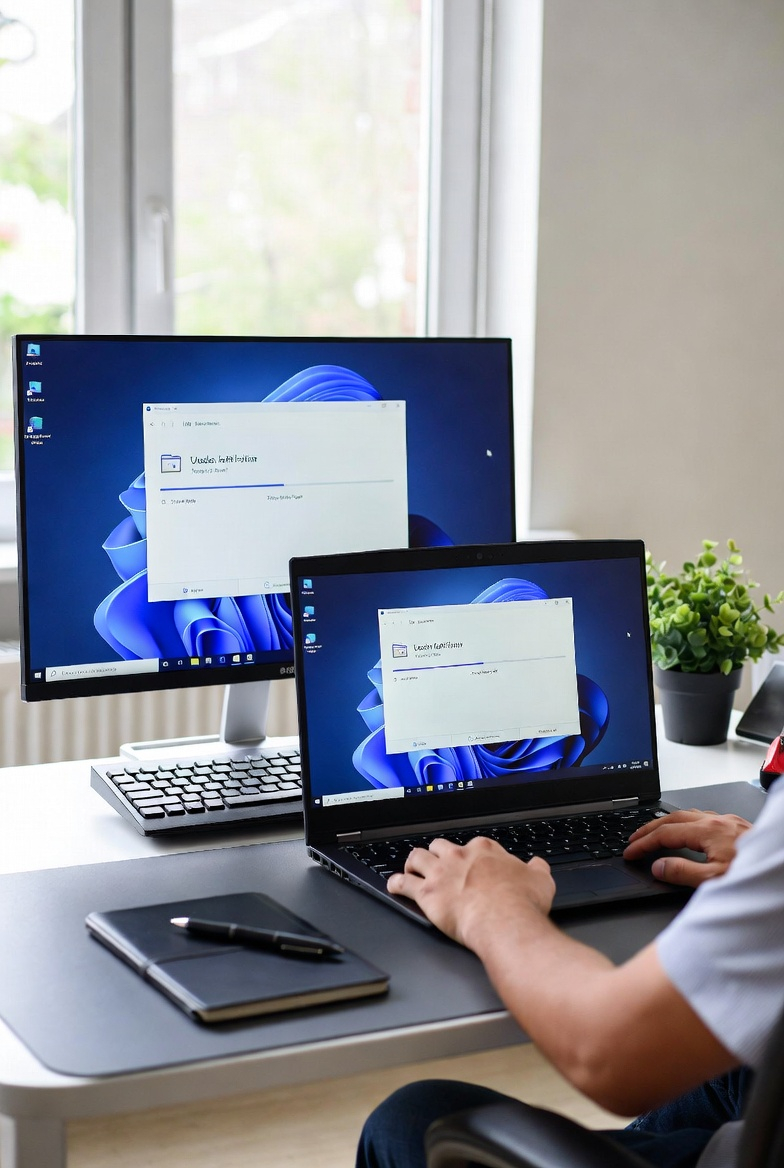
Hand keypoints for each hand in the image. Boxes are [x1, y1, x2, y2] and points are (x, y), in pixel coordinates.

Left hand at [387, 836, 555, 949]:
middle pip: (440, 846)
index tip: (472, 863)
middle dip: (438, 854)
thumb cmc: (522, 903)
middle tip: (438, 863)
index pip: (472, 844)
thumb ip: (537, 869)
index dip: (470, 855)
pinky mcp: (427, 894)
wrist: (504, 922)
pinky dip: (396, 883)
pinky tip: (394, 885)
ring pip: (417, 857)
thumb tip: (538, 865)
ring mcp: (441, 873)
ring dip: (414, 863)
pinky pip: (404, 884)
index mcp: (484, 850)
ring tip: (412, 868)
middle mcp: (459, 857)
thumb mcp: (541, 880)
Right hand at [623, 808, 752, 886]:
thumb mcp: (716, 881)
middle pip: (672, 818)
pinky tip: (686, 829)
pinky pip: (702, 817)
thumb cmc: (756, 876)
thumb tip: (658, 866)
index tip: (630, 852)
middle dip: (648, 828)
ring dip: (666, 822)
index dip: (644, 843)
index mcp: (709, 831)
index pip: (665, 834)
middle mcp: (717, 821)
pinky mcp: (736, 826)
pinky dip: (685, 822)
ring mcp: (727, 821)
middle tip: (632, 839)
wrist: (783, 870)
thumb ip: (683, 873)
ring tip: (652, 832)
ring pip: (687, 814)